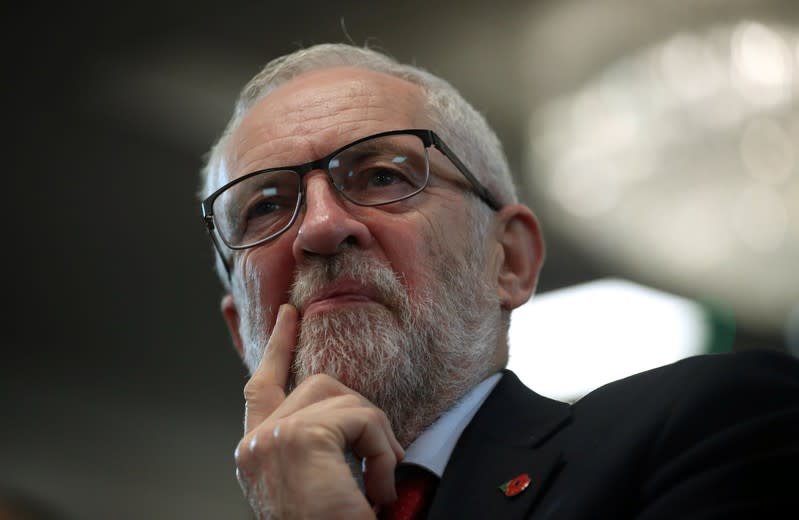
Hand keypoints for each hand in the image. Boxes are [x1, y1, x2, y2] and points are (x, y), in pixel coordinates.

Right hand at [234, 304, 404, 518]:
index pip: (261, 385)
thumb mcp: (319, 482)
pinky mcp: (299, 438)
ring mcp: (270, 438)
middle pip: (315, 383)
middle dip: (360, 410)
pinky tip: (377, 489)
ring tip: (380, 482)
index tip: (290, 313)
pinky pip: (359, 417)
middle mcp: (253, 444)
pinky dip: (381, 449)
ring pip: (340, 394)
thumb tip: (348, 415)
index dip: (278, 347)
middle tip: (384, 460)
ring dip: (375, 435)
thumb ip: (320, 443)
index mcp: (256, 453)